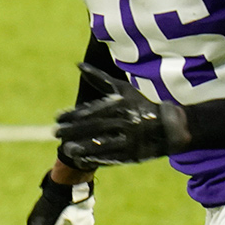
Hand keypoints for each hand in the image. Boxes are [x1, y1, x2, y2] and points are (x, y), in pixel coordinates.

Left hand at [55, 63, 191, 165]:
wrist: (170, 126)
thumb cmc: (141, 104)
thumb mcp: (122, 90)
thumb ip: (99, 79)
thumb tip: (78, 65)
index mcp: (120, 105)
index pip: (91, 110)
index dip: (72, 114)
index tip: (57, 117)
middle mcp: (125, 121)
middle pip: (93, 127)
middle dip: (72, 131)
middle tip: (54, 132)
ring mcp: (130, 139)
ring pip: (102, 144)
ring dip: (82, 147)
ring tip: (66, 149)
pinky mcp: (134, 154)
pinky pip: (112, 157)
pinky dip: (96, 158)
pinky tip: (81, 159)